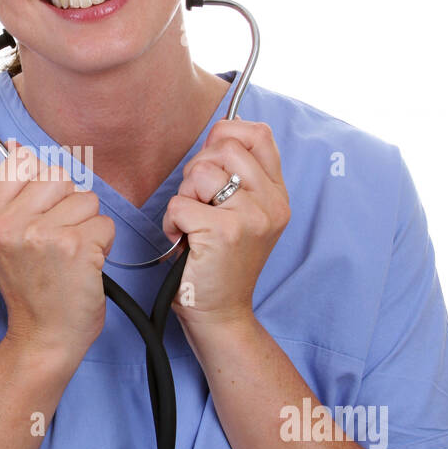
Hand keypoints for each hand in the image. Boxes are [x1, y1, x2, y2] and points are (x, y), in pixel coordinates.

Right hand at [0, 141, 116, 368]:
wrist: (43, 336)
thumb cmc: (32, 287)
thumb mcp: (6, 238)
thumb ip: (14, 192)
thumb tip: (17, 145)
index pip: (22, 162)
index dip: (43, 186)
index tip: (41, 214)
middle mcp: (10, 224)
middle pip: (59, 176)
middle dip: (69, 204)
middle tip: (58, 240)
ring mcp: (41, 235)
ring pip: (86, 199)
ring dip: (88, 226)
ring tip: (71, 255)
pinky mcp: (74, 247)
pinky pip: (104, 224)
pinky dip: (102, 246)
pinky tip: (84, 267)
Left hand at [161, 119, 290, 335]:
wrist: (221, 314)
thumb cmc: (221, 263)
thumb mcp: (242, 214)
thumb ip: (236, 175)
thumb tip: (216, 134)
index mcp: (277, 195)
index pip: (259, 135)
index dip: (226, 136)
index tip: (211, 164)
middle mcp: (271, 203)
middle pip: (224, 147)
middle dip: (198, 170)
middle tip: (199, 204)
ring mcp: (251, 216)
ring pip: (199, 173)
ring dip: (183, 197)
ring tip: (192, 225)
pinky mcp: (224, 231)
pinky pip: (179, 203)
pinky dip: (170, 222)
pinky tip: (182, 241)